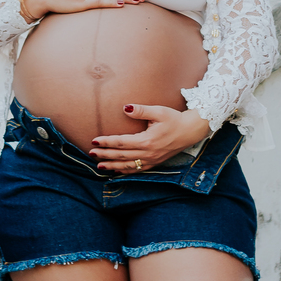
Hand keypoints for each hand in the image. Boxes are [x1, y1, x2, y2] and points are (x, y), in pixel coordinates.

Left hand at [90, 106, 210, 172]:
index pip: (121, 143)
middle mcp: (148, 153)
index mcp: (146, 140)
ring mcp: (151, 160)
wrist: (190, 131)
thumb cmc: (174, 119)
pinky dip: (125, 172)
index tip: (94, 141)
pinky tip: (117, 172)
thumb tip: (125, 108)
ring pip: (128, 166)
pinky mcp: (155, 163)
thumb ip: (141, 110)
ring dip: (112, 166)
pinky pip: (137, 170)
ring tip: (99, 166)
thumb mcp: (158, 111)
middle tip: (91, 153)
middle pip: (121, 156)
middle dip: (105, 155)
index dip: (107, 142)